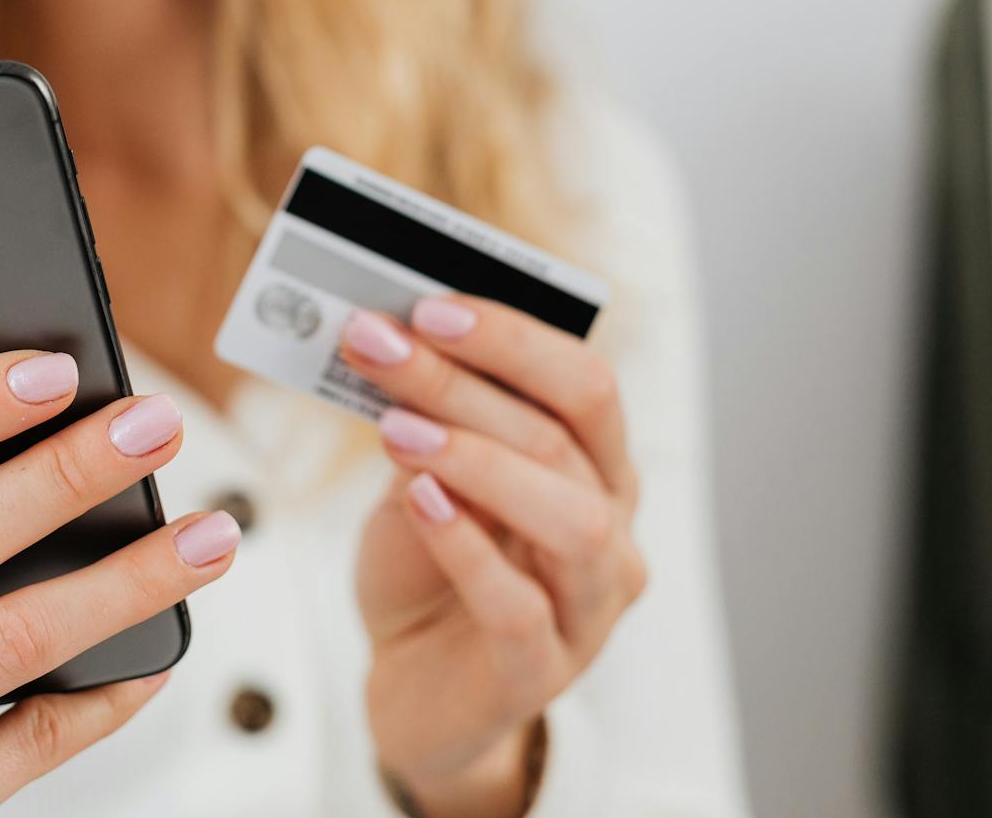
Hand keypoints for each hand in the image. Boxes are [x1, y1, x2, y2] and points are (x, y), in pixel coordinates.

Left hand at [346, 297, 645, 817]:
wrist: (414, 686)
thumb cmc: (427, 567)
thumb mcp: (421, 476)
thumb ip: (422, 420)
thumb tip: (385, 337)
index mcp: (597, 469)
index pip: (586, 383)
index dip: (512, 337)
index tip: (427, 306)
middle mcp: (611, 532)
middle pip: (564, 437)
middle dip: (465, 381)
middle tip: (380, 344)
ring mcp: (587, 609)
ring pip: (570, 519)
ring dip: (478, 459)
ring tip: (395, 429)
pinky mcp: (538, 674)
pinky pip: (519, 607)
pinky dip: (467, 546)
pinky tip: (419, 501)